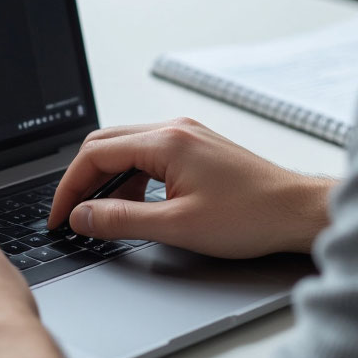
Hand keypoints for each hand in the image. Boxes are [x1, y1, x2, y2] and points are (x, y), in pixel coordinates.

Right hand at [48, 118, 333, 257]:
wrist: (298, 212)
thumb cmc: (251, 217)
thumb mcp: (177, 227)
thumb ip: (122, 220)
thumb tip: (83, 216)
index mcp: (166, 142)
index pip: (95, 155)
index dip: (69, 187)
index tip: (59, 216)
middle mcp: (173, 130)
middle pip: (105, 144)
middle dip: (81, 180)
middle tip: (70, 214)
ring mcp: (186, 136)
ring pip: (126, 148)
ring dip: (106, 179)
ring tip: (99, 215)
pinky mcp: (195, 147)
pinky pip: (147, 155)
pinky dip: (129, 178)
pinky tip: (133, 205)